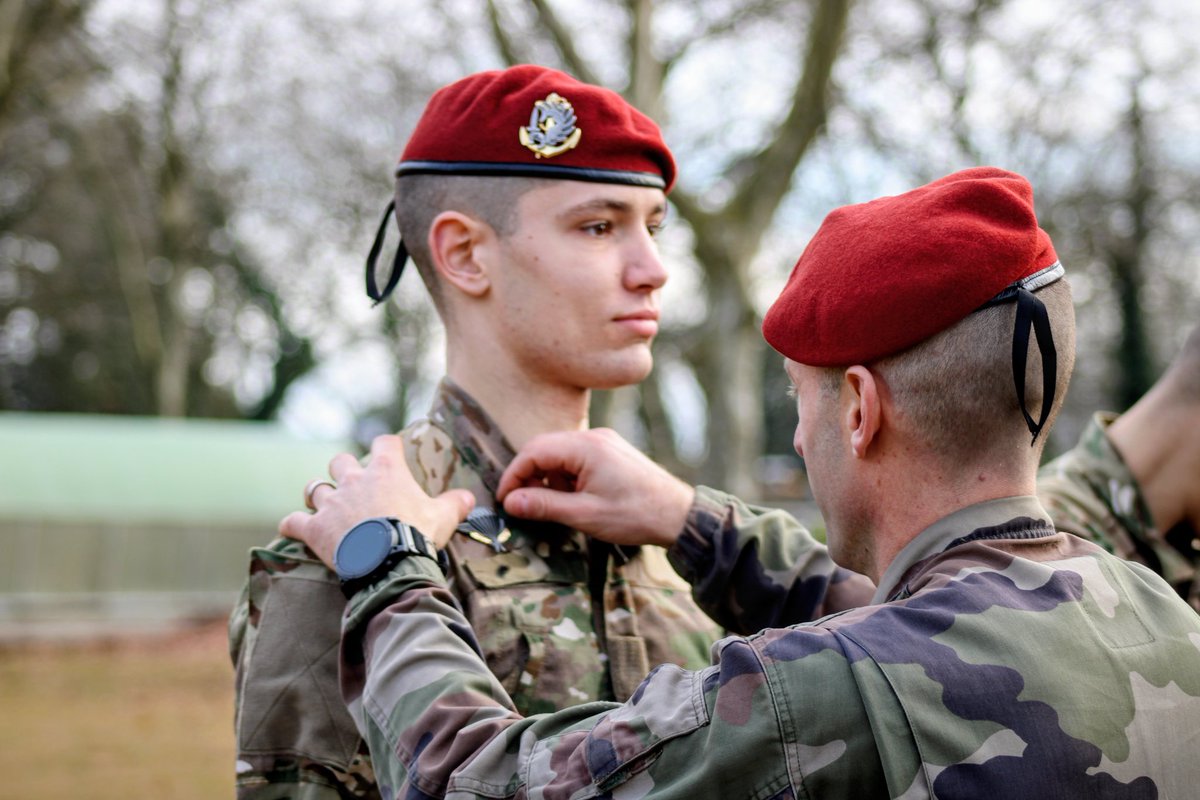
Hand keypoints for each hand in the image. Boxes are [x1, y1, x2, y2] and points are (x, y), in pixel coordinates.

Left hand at [280, 434, 473, 568]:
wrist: (389, 562)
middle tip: (353, 485)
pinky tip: (294, 528)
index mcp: (387, 471)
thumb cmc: (417, 533)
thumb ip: (455, 504)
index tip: (391, 453)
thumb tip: (469, 498)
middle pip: (341, 461)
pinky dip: (293, 525)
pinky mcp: (314, 528)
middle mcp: (354, 480)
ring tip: (324, 506)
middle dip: (344, 470)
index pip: (385, 442)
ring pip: (314, 488)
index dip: (387, 446)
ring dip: (318, 497)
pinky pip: (293, 522)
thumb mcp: (443, 517)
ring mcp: (331, 503)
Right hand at [496, 428, 693, 548]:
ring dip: (546, 477)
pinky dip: (564, 476)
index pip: (533, 451)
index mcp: (586, 447)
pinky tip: (568, 498)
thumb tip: (510, 502)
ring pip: (559, 453)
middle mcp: (594, 437)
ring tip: (547, 506)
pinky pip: (576, 457)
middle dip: (527, 474)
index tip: (504, 500)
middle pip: (544, 447)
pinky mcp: (610, 452)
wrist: (678, 515)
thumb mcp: (584, 514)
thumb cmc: (635, 515)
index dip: (514, 475)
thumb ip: (544, 505)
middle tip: (519, 503)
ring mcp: (604, 442)